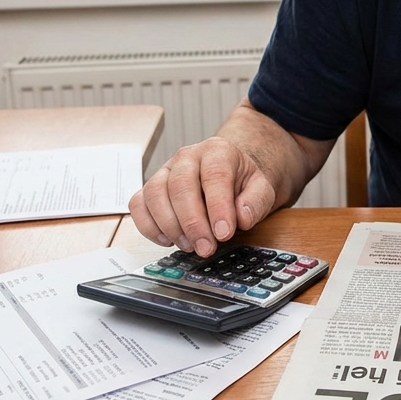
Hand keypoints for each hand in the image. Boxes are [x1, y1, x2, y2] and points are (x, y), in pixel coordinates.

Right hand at [127, 136, 277, 257]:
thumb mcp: (261, 189)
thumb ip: (256, 202)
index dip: (218, 206)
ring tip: (190, 246)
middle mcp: (187, 157)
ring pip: (154, 193)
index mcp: (217, 151)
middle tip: (206, 248)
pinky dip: (148, 226)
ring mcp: (165, 171)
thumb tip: (242, 217)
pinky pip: (139, 204)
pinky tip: (168, 240)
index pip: (215, 175)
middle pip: (180, 185)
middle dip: (192, 222)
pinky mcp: (150, 189)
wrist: (228, 175)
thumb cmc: (241, 183)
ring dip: (170, 225)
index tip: (224, 233)